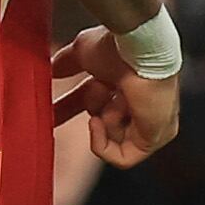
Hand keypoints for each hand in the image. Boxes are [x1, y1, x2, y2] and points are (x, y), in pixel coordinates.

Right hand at [49, 24, 181, 167]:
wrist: (139, 49)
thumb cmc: (118, 46)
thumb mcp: (81, 52)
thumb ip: (65, 63)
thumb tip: (50, 70)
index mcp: (125, 81)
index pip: (95, 103)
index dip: (69, 109)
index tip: (49, 111)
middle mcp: (140, 102)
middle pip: (103, 122)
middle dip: (89, 107)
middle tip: (89, 92)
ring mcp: (149, 122)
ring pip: (111, 138)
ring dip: (100, 118)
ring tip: (108, 95)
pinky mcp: (155, 137)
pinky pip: (123, 157)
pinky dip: (104, 145)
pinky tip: (99, 121)